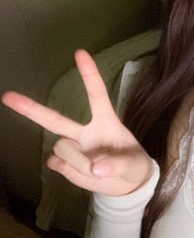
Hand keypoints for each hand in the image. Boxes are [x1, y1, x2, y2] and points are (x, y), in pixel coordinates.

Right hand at [1, 49, 152, 196]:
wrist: (128, 186)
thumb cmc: (134, 166)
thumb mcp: (136, 166)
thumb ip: (118, 165)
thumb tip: (96, 169)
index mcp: (105, 122)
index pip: (96, 94)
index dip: (89, 74)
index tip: (80, 52)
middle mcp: (84, 132)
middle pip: (54, 120)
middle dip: (30, 108)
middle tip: (7, 96)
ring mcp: (73, 148)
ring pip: (62, 150)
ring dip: (80, 163)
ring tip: (99, 170)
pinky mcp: (65, 165)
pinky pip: (58, 165)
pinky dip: (71, 173)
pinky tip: (84, 173)